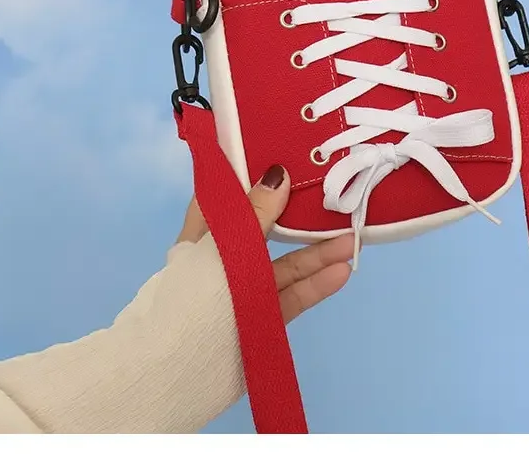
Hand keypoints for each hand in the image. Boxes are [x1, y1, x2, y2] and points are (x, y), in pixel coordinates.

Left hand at [176, 165, 353, 322]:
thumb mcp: (224, 251)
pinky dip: (315, 284)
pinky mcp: (262, 318)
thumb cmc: (192, 300)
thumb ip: (255, 216)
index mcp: (202, 237)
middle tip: (330, 191)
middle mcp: (224, 260)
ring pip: (284, 264)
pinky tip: (341, 271)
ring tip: (350, 238)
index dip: (247, 175)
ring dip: (316, 251)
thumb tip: (277, 172)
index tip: (278, 153)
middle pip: (263, 228)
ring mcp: (244, 290)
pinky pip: (292, 296)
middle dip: (294, 212)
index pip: (223, 197)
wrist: (177, 375)